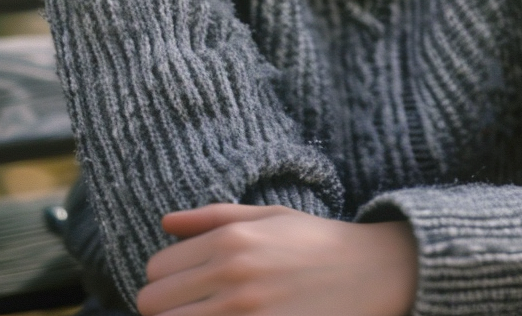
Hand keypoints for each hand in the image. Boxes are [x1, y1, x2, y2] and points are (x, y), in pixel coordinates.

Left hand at [136, 202, 417, 315]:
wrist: (369, 273)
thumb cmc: (315, 242)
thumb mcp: (267, 216)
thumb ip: (212, 217)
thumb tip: (165, 224)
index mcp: (230, 241)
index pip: (156, 269)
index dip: (163, 279)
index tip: (181, 285)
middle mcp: (231, 277)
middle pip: (153, 304)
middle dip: (163, 306)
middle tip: (190, 305)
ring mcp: (244, 315)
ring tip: (204, 313)